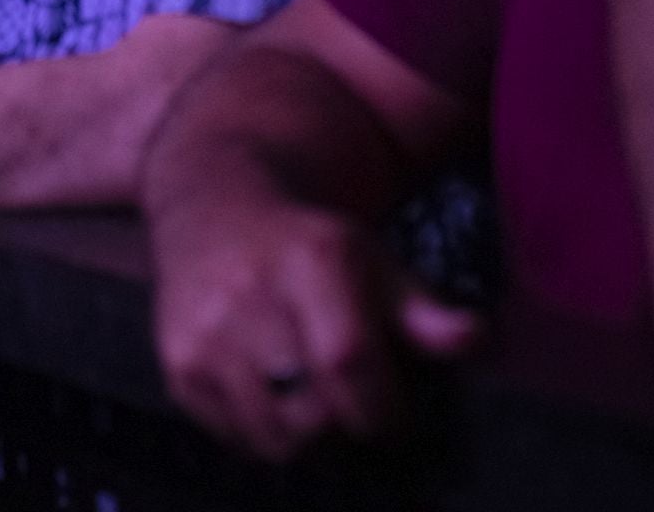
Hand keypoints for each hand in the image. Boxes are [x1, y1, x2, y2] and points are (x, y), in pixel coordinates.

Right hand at [150, 198, 479, 462]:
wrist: (213, 209)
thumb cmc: (309, 245)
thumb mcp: (372, 260)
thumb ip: (422, 310)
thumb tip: (475, 341)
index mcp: (310, 262)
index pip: (350, 363)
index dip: (384, 412)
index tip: (400, 420)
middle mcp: (248, 296)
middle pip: (312, 413)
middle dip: (349, 430)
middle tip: (360, 415)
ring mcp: (205, 335)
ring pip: (274, 439)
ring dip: (310, 443)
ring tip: (321, 412)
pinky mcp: (178, 365)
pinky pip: (235, 438)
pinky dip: (266, 436)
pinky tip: (278, 402)